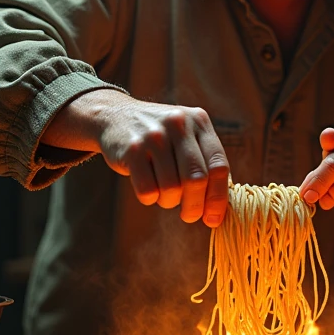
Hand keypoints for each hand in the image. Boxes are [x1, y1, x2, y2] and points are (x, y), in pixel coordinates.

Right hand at [41, 90, 229, 226]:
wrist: (115, 116)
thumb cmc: (159, 137)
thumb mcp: (186, 136)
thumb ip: (205, 163)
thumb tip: (217, 209)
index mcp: (199, 121)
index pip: (218, 165)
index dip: (218, 197)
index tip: (214, 219)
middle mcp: (179, 124)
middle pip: (197, 179)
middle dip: (194, 206)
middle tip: (189, 216)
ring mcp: (154, 135)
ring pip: (171, 188)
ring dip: (168, 201)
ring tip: (164, 194)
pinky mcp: (132, 149)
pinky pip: (148, 190)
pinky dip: (149, 198)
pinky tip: (147, 188)